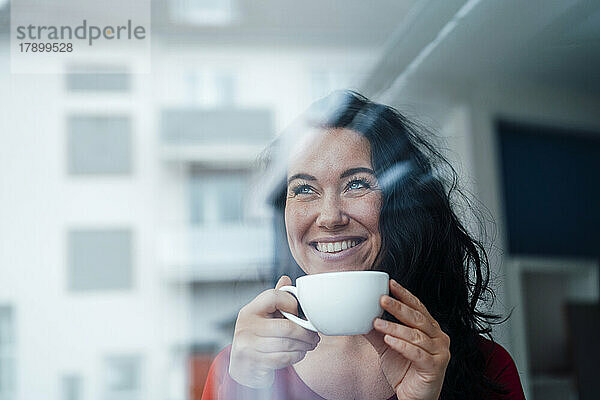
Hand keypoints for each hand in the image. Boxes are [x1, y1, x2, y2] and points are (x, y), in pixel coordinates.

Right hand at [229, 275, 320, 387]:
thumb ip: (276, 300)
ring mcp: (247, 346)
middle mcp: (245, 326)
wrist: (243, 366)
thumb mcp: (265, 317)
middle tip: (314, 336)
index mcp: (250, 310)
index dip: (290, 302)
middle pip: (286, 327)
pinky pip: (282, 358)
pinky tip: (299, 353)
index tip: (298, 312)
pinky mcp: (254, 363)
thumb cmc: (258, 338)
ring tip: (310, 344)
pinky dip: (296, 356)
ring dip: (304, 346)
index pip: (273, 297)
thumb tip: (285, 279)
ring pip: (287, 344)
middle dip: (305, 333)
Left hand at [364, 279, 450, 399]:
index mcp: (430, 329)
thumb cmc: (405, 372)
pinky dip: (402, 346)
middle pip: (417, 318)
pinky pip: (417, 353)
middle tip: (382, 299)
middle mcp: (439, 337)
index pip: (418, 307)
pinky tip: (388, 340)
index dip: (404, 295)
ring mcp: (439, 352)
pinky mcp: (435, 367)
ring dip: (395, 327)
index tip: (390, 283)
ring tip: (377, 323)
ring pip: (416, 335)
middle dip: (398, 307)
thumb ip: (377, 332)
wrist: (414, 398)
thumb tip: (360, 317)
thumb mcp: (388, 348)